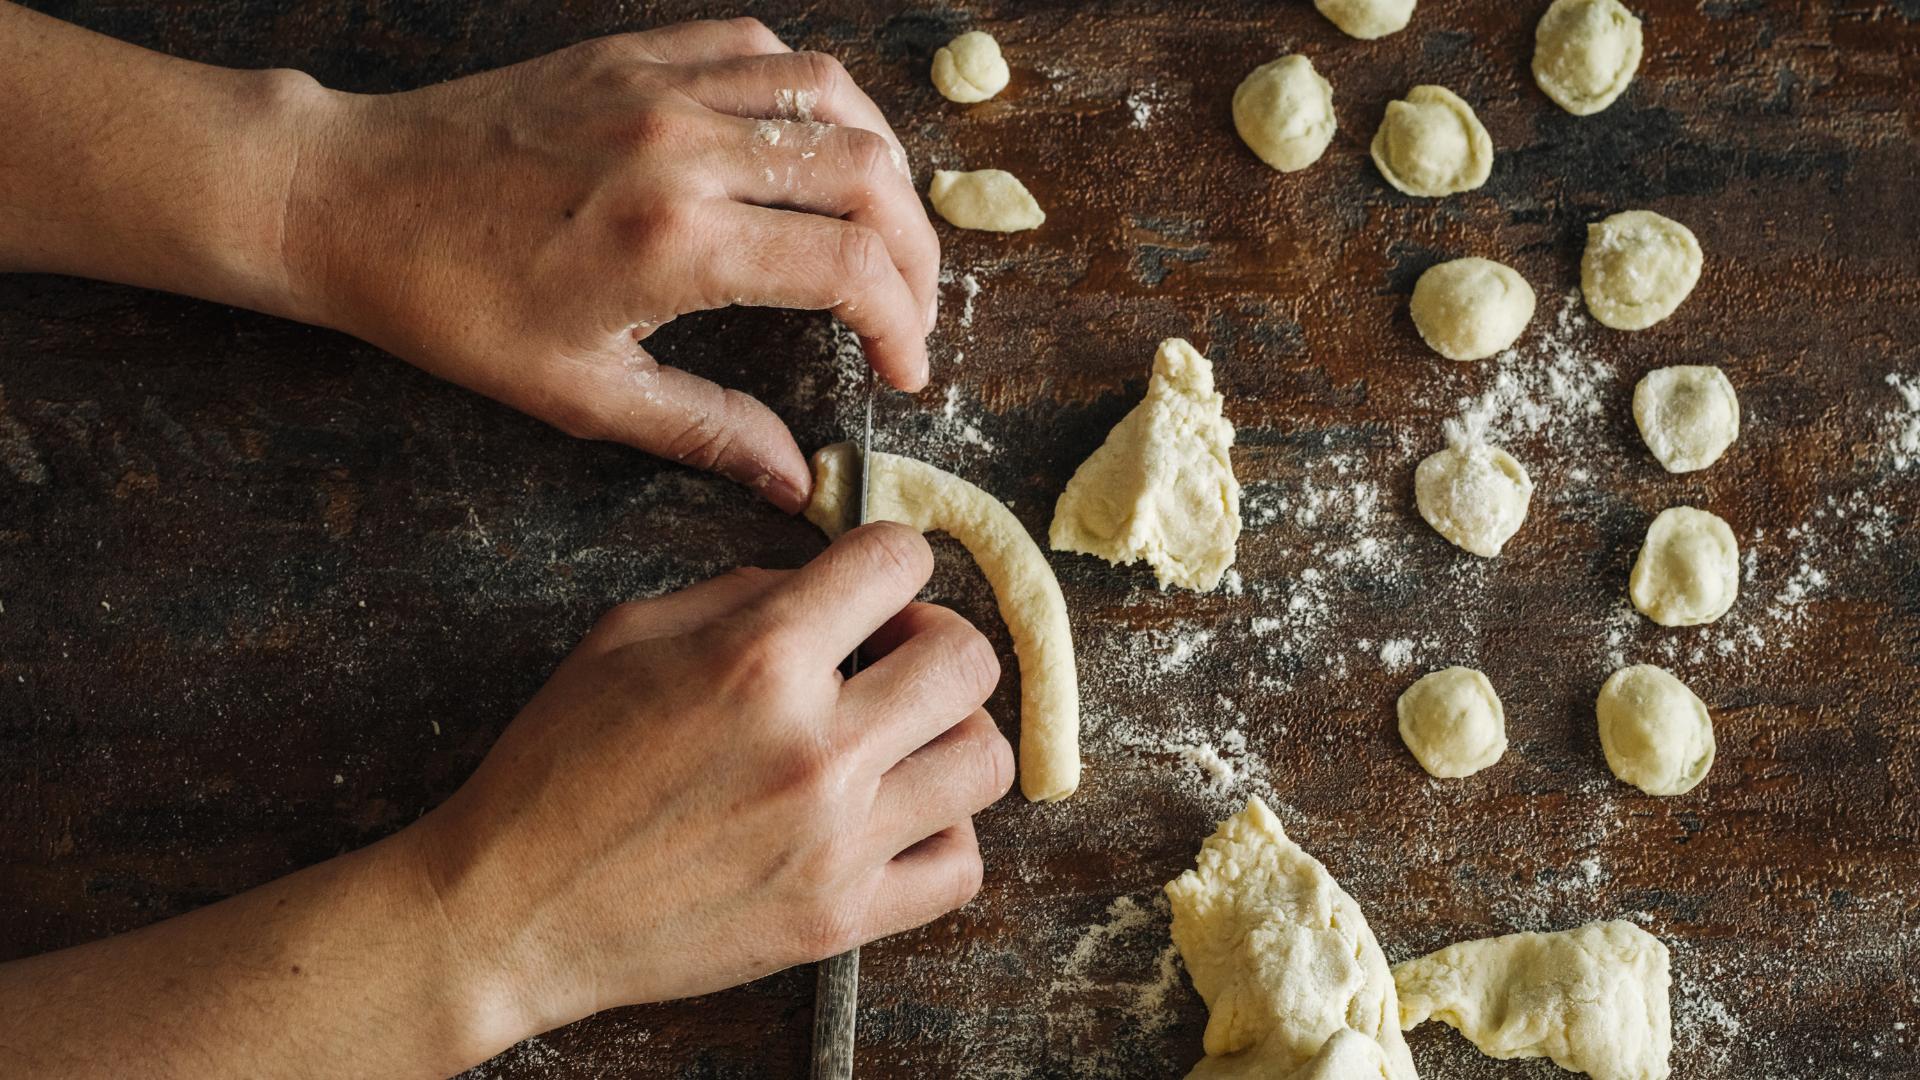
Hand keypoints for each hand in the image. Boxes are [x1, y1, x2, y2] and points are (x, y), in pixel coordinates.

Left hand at [281, 19, 940, 511]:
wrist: (352, 201)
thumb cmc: (453, 306)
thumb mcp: (581, 395)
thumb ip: (705, 431)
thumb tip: (793, 480)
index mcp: (673, 241)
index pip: (849, 266)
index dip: (903, 323)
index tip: (905, 369)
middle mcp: (682, 147)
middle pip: (866, 173)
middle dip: (916, 252)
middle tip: (909, 309)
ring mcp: (661, 86)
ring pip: (832, 96)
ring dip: (882, 165)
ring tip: (883, 227)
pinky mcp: (636, 52)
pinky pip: (763, 49)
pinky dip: (815, 95)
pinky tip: (814, 146)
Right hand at [412, 522, 1012, 1035]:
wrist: (512, 912)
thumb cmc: (556, 769)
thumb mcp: (627, 636)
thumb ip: (742, 594)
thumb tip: (825, 584)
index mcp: (757, 660)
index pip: (897, 561)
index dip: (891, 559)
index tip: (875, 586)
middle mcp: (815, 747)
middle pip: (968, 659)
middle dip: (937, 637)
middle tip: (894, 656)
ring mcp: (837, 841)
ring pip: (985, 761)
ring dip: (951, 732)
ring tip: (901, 736)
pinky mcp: (839, 918)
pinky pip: (960, 867)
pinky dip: (945, 832)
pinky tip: (898, 814)